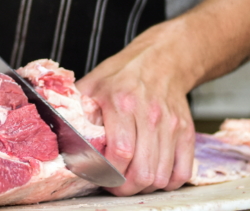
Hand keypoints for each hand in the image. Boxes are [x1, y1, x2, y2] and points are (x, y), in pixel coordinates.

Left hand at [76, 21, 196, 194]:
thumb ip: (77, 109)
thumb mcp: (92, 84)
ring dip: (144, 187)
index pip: (121, 152)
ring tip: (131, 179)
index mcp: (123, 103)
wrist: (161, 61)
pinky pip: (183, 172)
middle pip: (143, 171)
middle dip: (125, 188)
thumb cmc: (124, 74)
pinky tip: (154, 175)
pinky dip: (168, 183)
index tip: (100, 176)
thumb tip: (63, 133)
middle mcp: (150, 115)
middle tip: (114, 185)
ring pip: (162, 177)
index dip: (109, 173)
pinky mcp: (186, 132)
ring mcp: (171, 125)